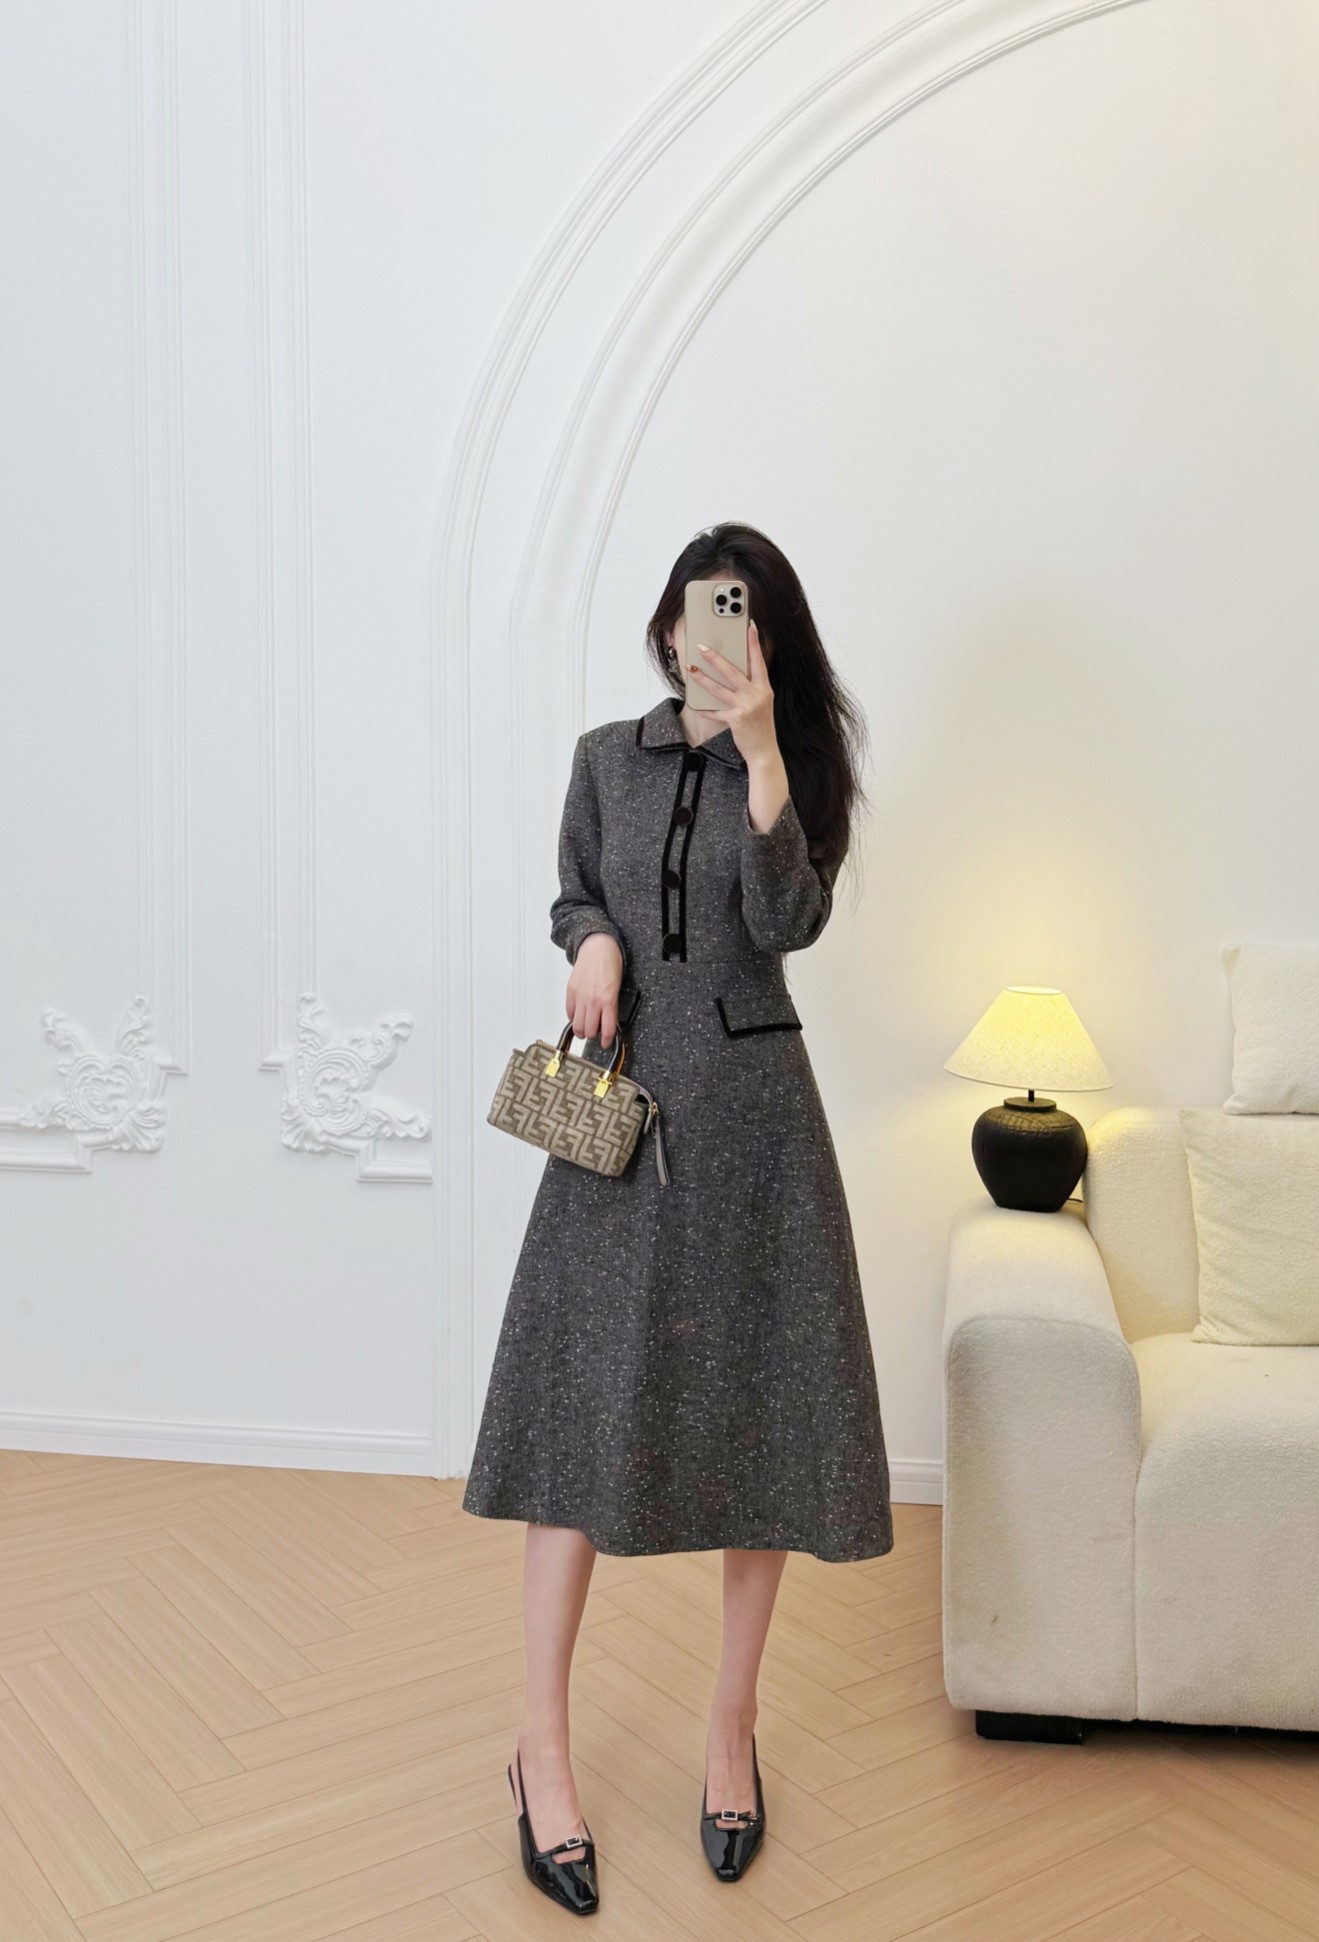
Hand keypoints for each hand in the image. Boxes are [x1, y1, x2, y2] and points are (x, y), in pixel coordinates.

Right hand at [566, 932, 622, 1046]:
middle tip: (596, 1034)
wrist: (597, 947)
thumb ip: (611, 1006)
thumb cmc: (610, 964)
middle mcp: (593, 1001)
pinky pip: (569, 1012)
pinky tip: (578, 1016)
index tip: (606, 1043)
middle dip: (593, 1036)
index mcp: (608, 1000)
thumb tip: (608, 1022)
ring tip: (585, 1029)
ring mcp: (580, 997)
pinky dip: (573, 1018)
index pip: (606, 1029)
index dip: (606, 1040)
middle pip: (589, 1031)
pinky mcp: (570, 992)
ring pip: (577, 1025)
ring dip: (581, 1030)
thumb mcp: (617, 988)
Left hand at [685, 620, 779, 767]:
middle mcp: (756, 695)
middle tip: (702, 647)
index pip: (758, 661)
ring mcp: (745, 707)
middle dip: (716, 658)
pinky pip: (715, 711)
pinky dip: (704, 708)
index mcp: (764, 688)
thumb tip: (733, 672)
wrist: (764, 751)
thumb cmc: (761, 726)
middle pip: (733, 672)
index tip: (750, 626)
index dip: (754, 643)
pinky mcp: (735, 719)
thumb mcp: (762, 703)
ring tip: (690, 669)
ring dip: (702, 678)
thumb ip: (751, 688)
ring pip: (719, 689)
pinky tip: (694, 703)